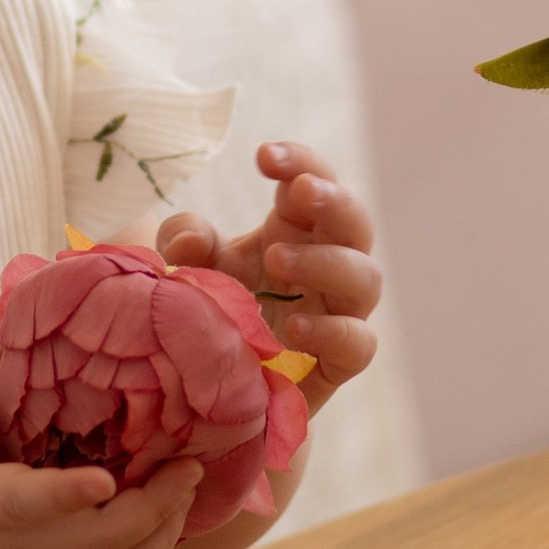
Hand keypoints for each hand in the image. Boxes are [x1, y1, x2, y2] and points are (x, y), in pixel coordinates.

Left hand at [157, 141, 380, 411]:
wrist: (207, 393)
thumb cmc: (208, 313)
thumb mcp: (186, 269)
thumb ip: (184, 242)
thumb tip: (188, 240)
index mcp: (293, 229)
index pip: (313, 181)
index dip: (300, 161)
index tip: (263, 156)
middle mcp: (326, 264)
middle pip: (354, 222)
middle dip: (334, 199)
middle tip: (300, 191)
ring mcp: (337, 314)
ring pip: (365, 278)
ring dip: (327, 262)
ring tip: (276, 259)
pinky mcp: (336, 365)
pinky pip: (359, 345)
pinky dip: (334, 332)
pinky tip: (295, 329)